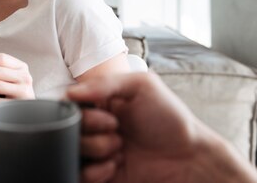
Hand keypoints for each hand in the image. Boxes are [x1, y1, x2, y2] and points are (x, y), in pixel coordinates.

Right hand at [67, 72, 213, 182]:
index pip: (69, 102)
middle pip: (66, 126)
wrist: (189, 158)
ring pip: (71, 150)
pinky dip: (94, 172)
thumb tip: (71, 92)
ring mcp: (96, 150)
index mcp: (101, 101)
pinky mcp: (99, 174)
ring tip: (120, 149)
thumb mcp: (142, 86)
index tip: (106, 113)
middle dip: (92, 129)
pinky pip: (78, 174)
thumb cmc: (170, 119)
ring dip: (95, 149)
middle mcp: (95, 125)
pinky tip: (116, 166)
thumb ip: (105, 83)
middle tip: (118, 130)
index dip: (81, 109)